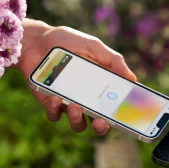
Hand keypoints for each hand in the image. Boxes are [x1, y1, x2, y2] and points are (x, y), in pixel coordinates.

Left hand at [13, 19, 136, 133]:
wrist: (36, 40)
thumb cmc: (67, 42)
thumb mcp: (93, 46)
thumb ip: (113, 60)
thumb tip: (133, 78)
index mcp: (101, 89)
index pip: (115, 109)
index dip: (122, 117)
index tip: (125, 118)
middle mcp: (87, 100)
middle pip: (99, 123)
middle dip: (101, 127)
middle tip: (100, 121)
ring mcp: (68, 103)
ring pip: (78, 124)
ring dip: (77, 119)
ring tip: (74, 106)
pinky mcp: (50, 103)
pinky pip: (54, 115)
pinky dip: (55, 110)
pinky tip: (54, 97)